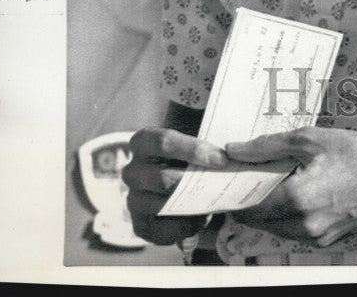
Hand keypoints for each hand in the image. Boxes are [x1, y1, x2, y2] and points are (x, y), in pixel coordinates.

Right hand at [122, 127, 227, 245]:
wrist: (180, 183)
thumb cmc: (190, 156)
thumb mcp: (193, 135)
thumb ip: (202, 129)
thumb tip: (223, 125)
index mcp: (144, 141)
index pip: (165, 142)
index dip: (194, 150)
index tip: (222, 158)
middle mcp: (132, 171)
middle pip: (164, 178)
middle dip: (196, 182)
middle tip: (224, 184)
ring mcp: (134, 199)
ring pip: (163, 205)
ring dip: (193, 205)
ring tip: (215, 201)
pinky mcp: (140, 225)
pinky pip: (163, 230)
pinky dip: (187, 226)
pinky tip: (203, 218)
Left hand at [225, 127, 356, 246]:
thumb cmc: (356, 152)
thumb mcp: (309, 139)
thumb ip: (267, 146)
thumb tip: (236, 150)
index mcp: (299, 199)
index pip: (250, 206)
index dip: (235, 193)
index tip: (228, 178)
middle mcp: (306, 225)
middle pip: (260, 220)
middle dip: (251, 200)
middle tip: (248, 176)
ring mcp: (317, 236)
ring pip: (276, 228)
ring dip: (269, 209)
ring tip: (274, 180)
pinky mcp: (327, 240)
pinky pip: (295, 231)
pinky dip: (288, 215)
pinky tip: (296, 191)